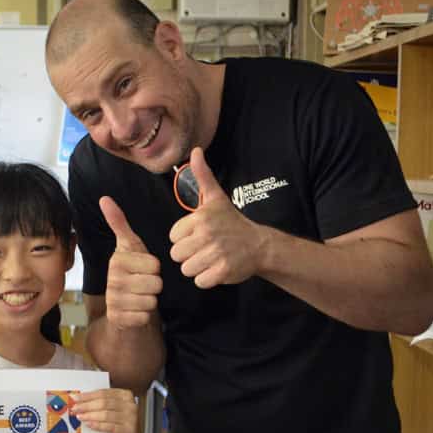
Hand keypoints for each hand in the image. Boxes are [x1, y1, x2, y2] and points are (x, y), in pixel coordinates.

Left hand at [70, 388, 142, 432]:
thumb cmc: (118, 422)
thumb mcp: (112, 408)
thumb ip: (100, 402)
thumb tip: (79, 400)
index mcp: (125, 395)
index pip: (103, 393)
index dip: (88, 395)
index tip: (75, 398)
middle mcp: (130, 405)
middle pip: (104, 403)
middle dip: (87, 405)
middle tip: (75, 408)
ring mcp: (130, 418)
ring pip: (105, 414)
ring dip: (90, 415)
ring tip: (80, 416)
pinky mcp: (128, 430)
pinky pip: (109, 427)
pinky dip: (97, 425)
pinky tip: (88, 424)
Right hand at [99, 197, 161, 328]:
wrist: (122, 306)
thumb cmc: (131, 272)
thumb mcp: (129, 246)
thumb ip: (119, 223)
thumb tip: (105, 198)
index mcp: (117, 260)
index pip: (155, 265)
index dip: (155, 269)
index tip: (144, 270)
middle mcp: (112, 280)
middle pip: (155, 284)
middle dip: (155, 286)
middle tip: (143, 285)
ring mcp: (113, 301)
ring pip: (151, 301)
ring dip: (150, 301)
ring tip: (140, 297)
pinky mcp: (117, 319)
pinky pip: (145, 317)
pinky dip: (144, 316)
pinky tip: (136, 310)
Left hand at [168, 147, 266, 288]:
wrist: (259, 244)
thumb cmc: (231, 222)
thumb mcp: (215, 197)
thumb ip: (202, 175)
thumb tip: (196, 151)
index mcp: (200, 218)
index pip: (173, 238)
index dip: (184, 239)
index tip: (199, 235)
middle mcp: (207, 235)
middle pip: (177, 255)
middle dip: (189, 255)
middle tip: (205, 248)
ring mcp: (215, 254)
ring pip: (187, 270)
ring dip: (197, 268)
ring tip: (211, 258)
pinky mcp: (222, 271)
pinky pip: (200, 281)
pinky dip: (207, 279)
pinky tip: (217, 268)